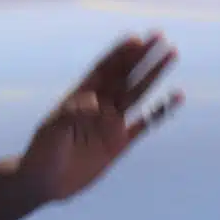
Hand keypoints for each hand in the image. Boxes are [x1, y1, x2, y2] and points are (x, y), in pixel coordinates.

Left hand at [17, 33, 181, 205]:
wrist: (44, 182)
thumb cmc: (42, 153)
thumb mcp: (52, 131)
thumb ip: (71, 114)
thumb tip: (94, 102)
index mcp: (80, 96)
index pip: (103, 68)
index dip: (119, 53)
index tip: (135, 39)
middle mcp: (99, 105)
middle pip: (125, 74)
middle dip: (141, 56)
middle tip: (159, 36)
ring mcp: (111, 123)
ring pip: (138, 92)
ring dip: (154, 74)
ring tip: (171, 54)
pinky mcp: (120, 143)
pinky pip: (146, 123)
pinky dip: (161, 110)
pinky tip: (176, 96)